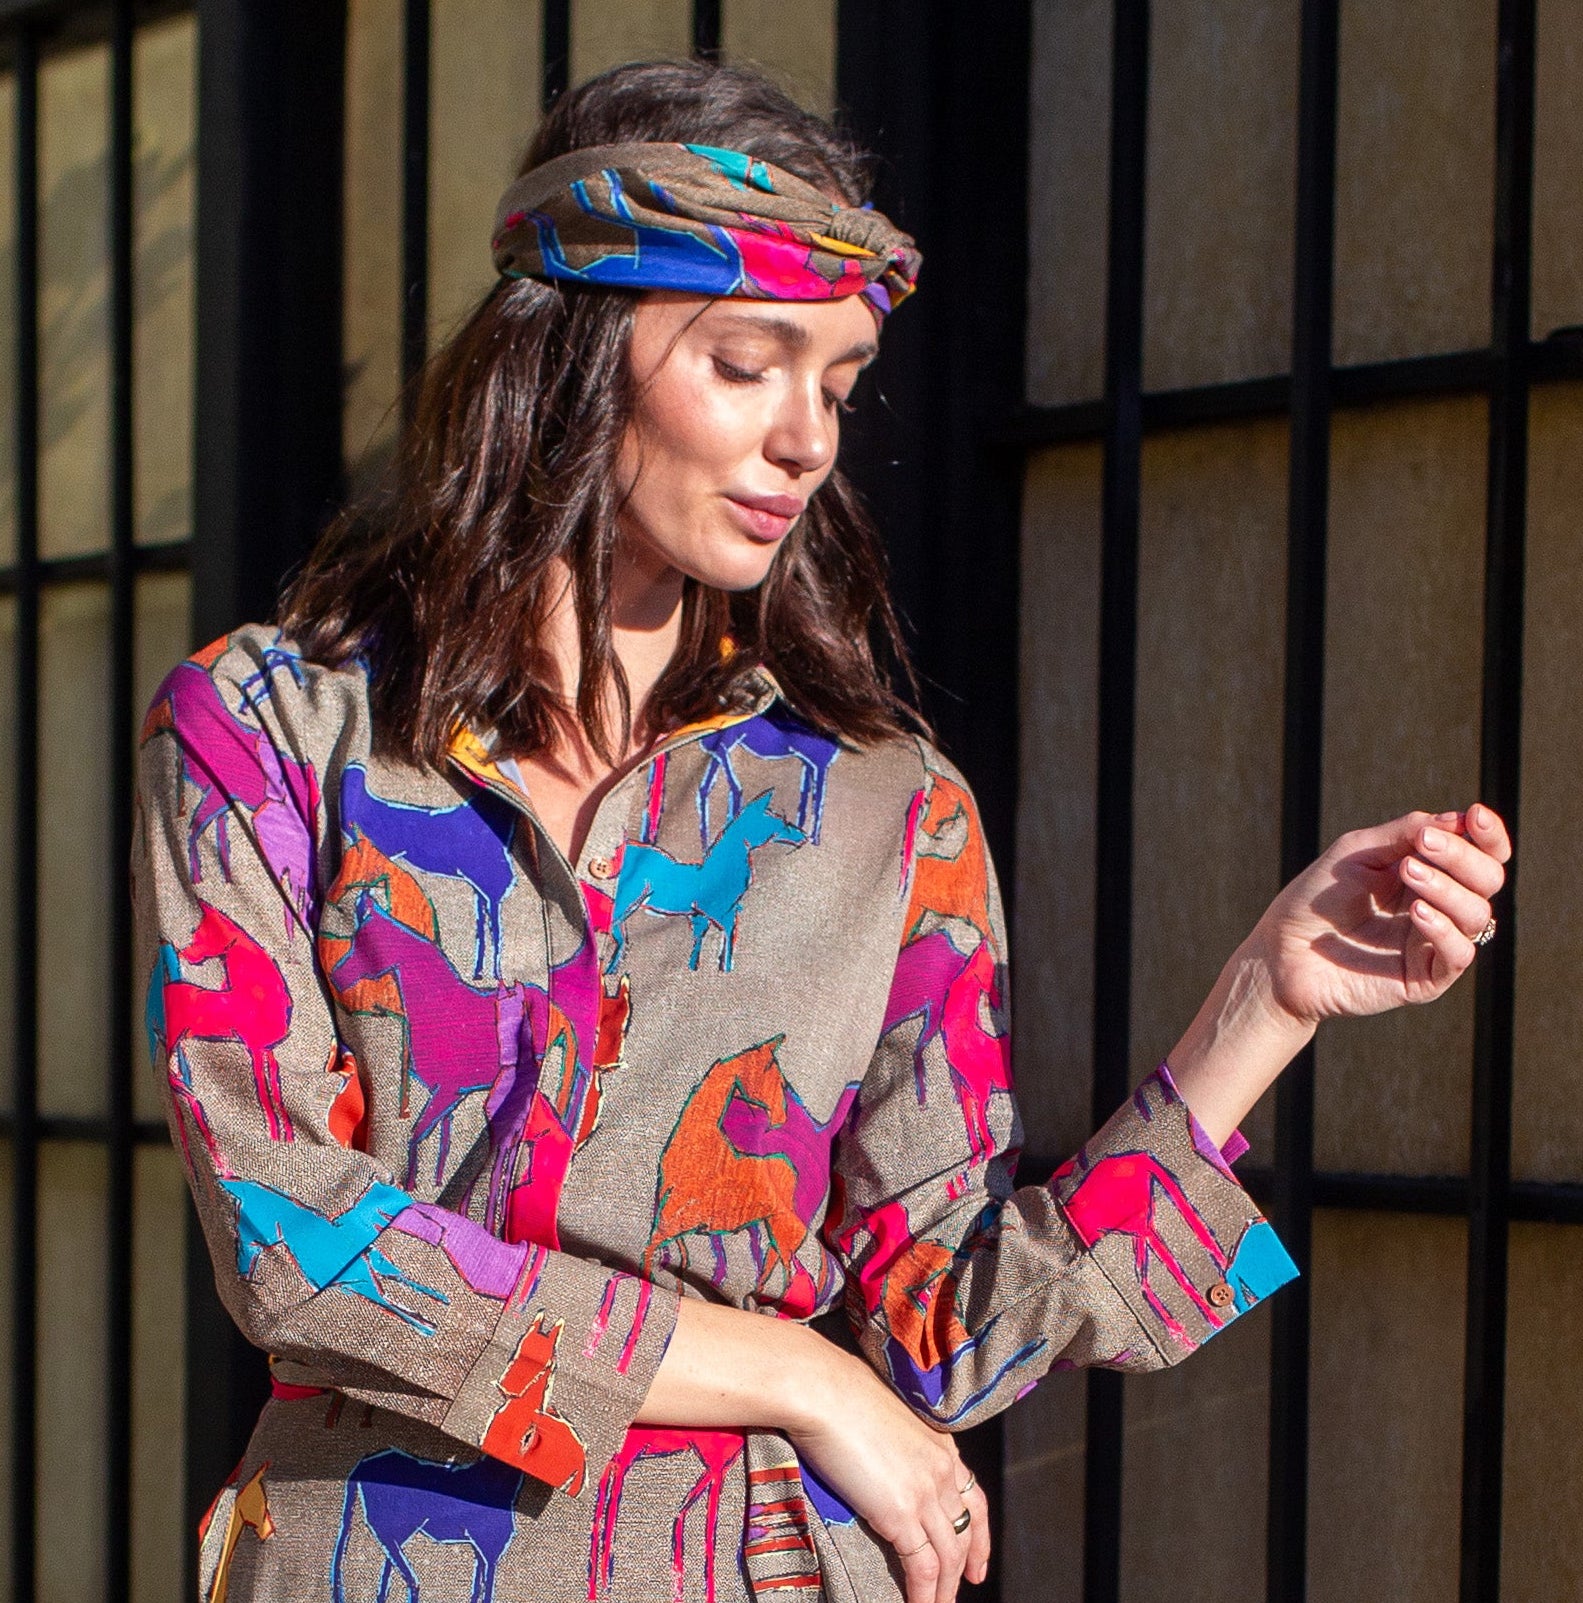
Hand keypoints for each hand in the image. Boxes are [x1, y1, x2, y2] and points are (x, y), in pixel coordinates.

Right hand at [636, 1299, 988, 1600]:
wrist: (822, 1390)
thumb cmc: (839, 1393)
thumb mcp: (884, 1417)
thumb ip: (897, 1445)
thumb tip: (884, 1463)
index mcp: (941, 1444)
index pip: (974, 1498)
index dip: (978, 1535)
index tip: (976, 1561)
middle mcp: (942, 1469)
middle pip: (965, 1531)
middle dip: (964, 1567)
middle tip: (958, 1592)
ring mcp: (926, 1492)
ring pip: (948, 1556)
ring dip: (944, 1590)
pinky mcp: (902, 1513)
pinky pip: (923, 1567)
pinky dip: (925, 1595)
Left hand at [1252, 803, 1511, 1027]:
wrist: (1281, 951)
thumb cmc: (1315, 898)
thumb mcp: (1358, 852)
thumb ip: (1405, 833)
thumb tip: (1458, 819)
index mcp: (1428, 873)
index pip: (1481, 854)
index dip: (1488, 835)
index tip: (1474, 815)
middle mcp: (1439, 907)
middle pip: (1487, 880)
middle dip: (1463, 856)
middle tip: (1423, 845)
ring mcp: (1434, 943)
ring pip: (1477, 915)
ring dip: (1448, 888)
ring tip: (1408, 872)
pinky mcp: (1425, 979)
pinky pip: (1459, 955)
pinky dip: (1443, 928)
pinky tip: (1416, 912)